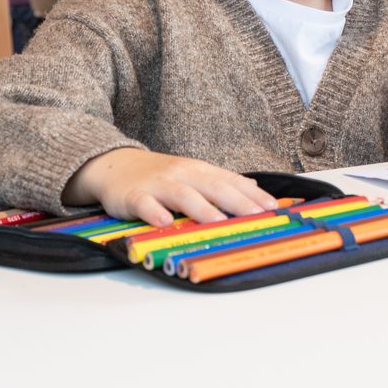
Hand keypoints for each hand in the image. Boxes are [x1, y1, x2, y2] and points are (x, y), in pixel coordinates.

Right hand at [64, 147, 278, 226]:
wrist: (114, 164)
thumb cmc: (158, 175)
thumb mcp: (193, 174)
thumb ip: (221, 182)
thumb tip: (253, 189)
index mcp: (199, 171)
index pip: (231, 181)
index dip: (253, 195)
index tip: (273, 208)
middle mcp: (183, 175)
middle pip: (214, 187)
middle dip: (237, 202)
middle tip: (257, 216)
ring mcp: (158, 185)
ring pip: (183, 195)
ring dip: (202, 209)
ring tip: (219, 221)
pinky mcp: (134, 196)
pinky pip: (145, 204)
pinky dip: (155, 213)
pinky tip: (165, 223)